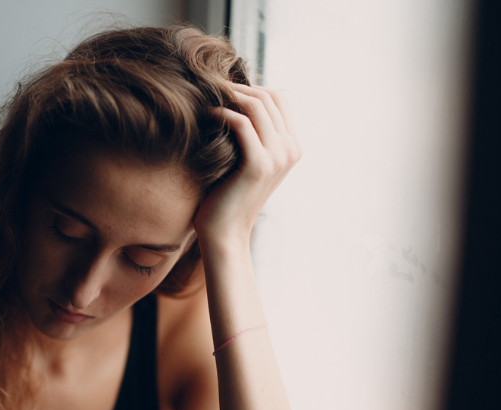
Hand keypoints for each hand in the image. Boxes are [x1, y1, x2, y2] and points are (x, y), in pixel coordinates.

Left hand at [193, 84, 302, 245]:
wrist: (224, 232)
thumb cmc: (228, 194)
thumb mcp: (246, 159)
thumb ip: (252, 133)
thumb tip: (236, 97)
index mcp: (293, 147)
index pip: (278, 99)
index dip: (251, 87)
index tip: (224, 88)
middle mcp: (291, 150)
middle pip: (268, 97)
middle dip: (239, 87)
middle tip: (211, 86)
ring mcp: (278, 157)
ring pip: (256, 105)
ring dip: (230, 95)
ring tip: (208, 97)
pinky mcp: (258, 165)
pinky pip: (241, 123)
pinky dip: (222, 112)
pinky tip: (207, 115)